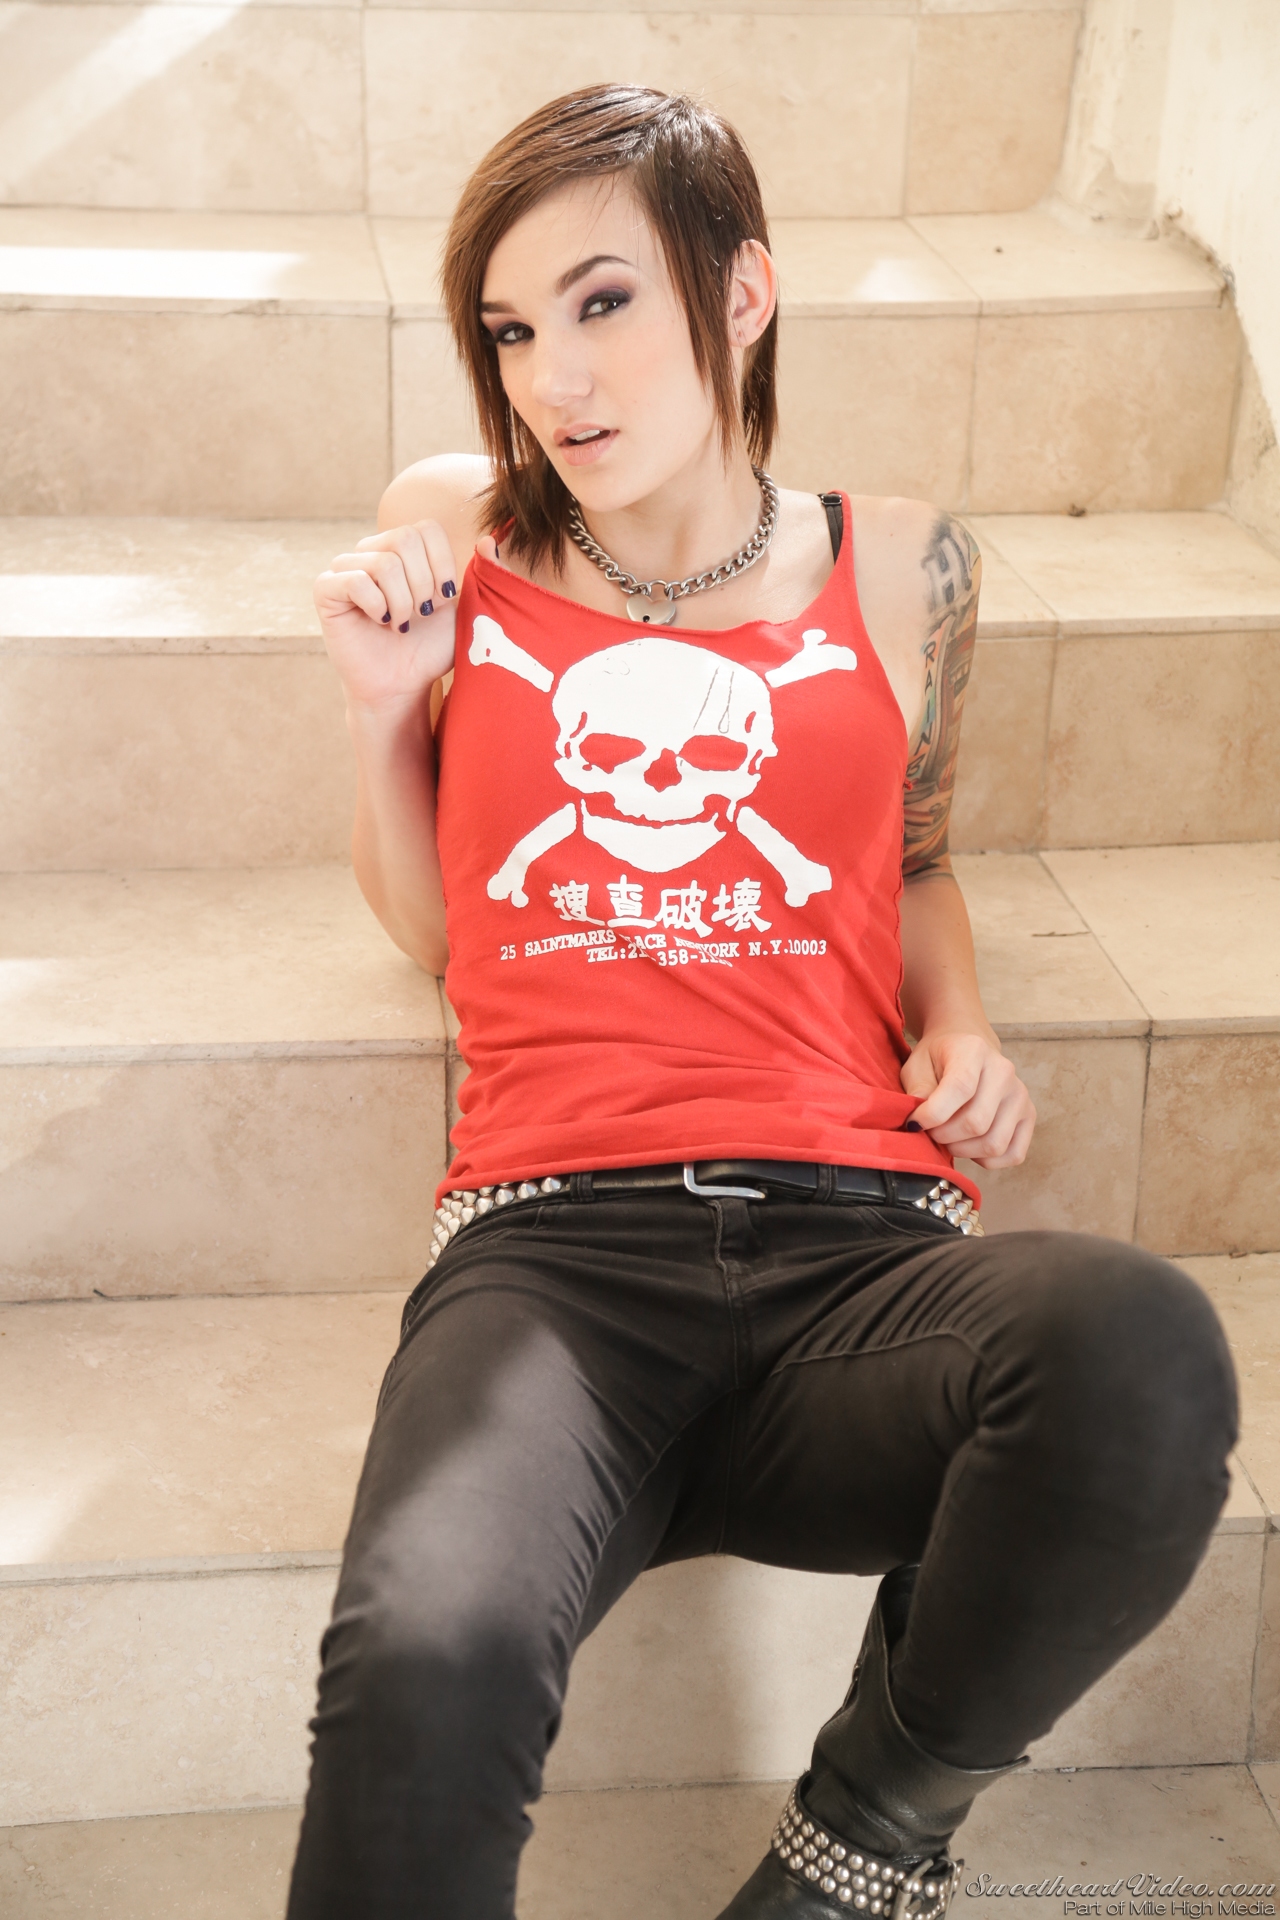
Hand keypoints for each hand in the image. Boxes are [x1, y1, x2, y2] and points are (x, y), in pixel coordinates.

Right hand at [314, 520, 460, 712]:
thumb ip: (478, 575)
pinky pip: (355, 581)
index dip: (441, 565)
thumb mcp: (463, 610)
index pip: (427, 528)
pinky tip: (380, 623)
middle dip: (423, 584)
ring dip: (402, 602)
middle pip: (405, 538)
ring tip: (401, 624)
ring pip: (384, 562)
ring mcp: (346, 568)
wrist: (402, 686)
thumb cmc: (430, 649)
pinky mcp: (325, 590)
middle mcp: (373, 551)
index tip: (443, 599)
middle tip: (421, 614)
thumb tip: (488, 540)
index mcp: (404, 549)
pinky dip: (377, 607)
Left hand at [901, 1029, 1035, 1169]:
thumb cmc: (939, 1060)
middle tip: (930, 1131)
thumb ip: (917, 1090)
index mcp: (974, 1051)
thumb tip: (921, 1123)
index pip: (960, 1089)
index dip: (933, 1114)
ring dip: (963, 1150)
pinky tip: (970, 1144)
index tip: (914, 1123)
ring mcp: (1020, 1095)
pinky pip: (1013, 1154)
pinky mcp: (1029, 1115)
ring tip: (948, 1137)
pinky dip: (986, 1159)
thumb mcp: (917, 1065)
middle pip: (976, 1123)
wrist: (966, 1048)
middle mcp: (1004, 1071)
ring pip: (994, 1143)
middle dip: (944, 1136)